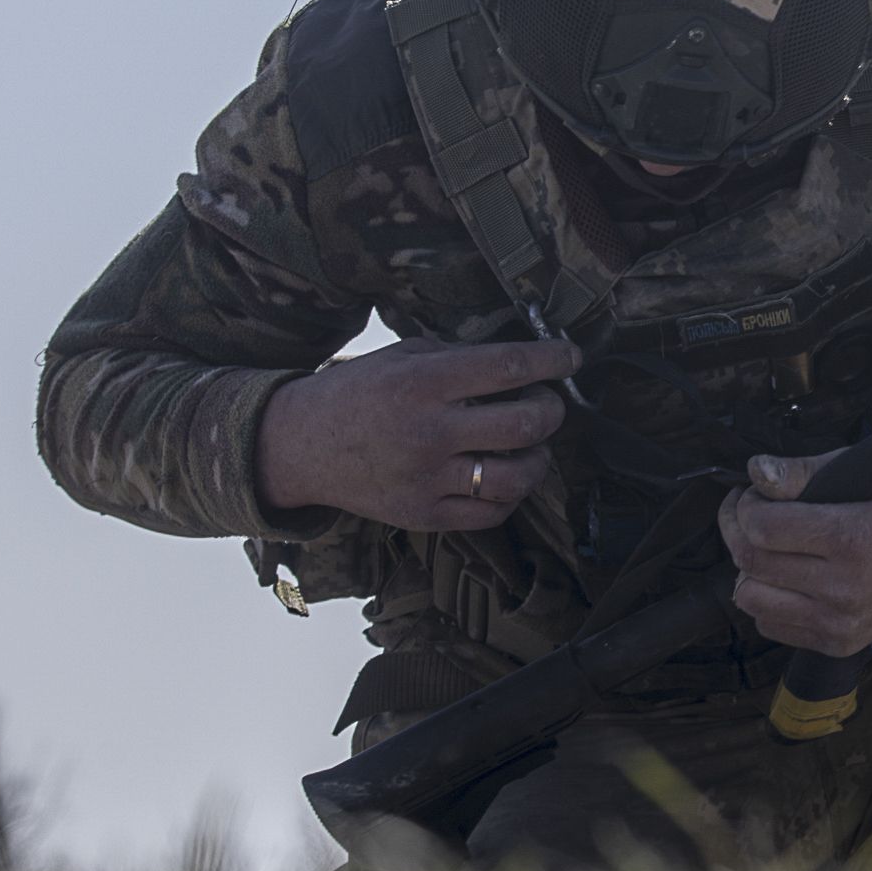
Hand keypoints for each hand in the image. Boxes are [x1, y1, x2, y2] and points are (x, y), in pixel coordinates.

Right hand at [256, 337, 577, 531]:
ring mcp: (428, 478)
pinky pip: (492, 513)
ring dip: (540, 457)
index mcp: (425, 382)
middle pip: (526, 423)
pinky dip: (512, 494)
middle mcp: (430, 431)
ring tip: (532, 444)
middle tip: (547, 402)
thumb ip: (460, 357)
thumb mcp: (403, 356)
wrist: (300, 445)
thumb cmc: (358, 392)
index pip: (510, 367)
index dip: (553, 359)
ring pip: (518, 476)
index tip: (571, 356)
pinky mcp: (424, 515)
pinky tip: (506, 475)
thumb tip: (523, 358)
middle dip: (552, 409)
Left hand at [719, 451, 871, 657]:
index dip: (746, 506)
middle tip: (747, 514)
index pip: (763, 528)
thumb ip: (805, 471)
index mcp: (852, 538)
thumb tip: (757, 472)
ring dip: (749, 570)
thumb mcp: (866, 468)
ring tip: (766, 549)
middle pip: (752, 563)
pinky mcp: (838, 642)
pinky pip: (771, 626)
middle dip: (736, 531)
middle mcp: (845, 587)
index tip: (753, 495)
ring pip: (752, 599)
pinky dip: (768, 600)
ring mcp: (841, 621)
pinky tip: (785, 578)